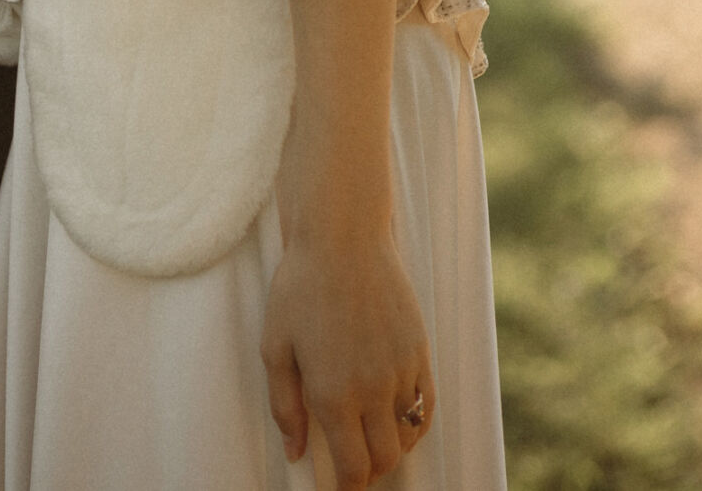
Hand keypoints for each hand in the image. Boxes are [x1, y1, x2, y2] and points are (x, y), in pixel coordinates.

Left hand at [261, 227, 434, 487]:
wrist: (342, 236)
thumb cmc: (299, 287)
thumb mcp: (275, 346)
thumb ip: (284, 406)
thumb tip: (294, 452)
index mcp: (332, 394)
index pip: (353, 469)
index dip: (346, 490)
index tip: (338, 490)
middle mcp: (372, 390)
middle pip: (384, 461)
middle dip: (368, 472)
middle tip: (352, 467)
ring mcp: (401, 371)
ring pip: (407, 437)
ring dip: (390, 448)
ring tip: (371, 440)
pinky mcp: (419, 351)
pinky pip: (426, 407)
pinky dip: (415, 424)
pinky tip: (398, 420)